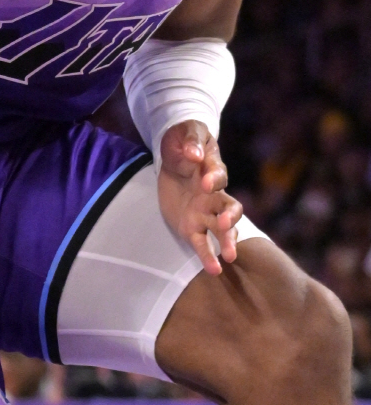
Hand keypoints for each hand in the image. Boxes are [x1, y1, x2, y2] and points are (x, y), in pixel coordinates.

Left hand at [156, 120, 242, 275]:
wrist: (173, 155)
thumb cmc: (182, 140)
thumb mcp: (184, 134)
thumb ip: (191, 142)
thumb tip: (194, 154)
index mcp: (212, 169)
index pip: (218, 175)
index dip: (214, 178)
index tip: (206, 182)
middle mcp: (214, 194)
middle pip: (229, 207)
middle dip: (229, 217)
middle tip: (225, 224)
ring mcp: (205, 212)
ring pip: (222, 229)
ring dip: (227, 241)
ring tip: (230, 256)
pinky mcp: (192, 226)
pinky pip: (202, 243)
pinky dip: (208, 256)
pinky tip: (214, 270)